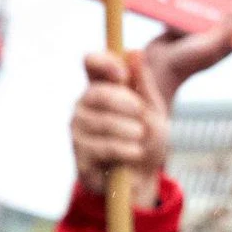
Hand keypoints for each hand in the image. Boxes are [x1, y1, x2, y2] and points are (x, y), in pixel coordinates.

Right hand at [68, 25, 231, 206]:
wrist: (144, 179)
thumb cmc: (146, 139)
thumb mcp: (152, 108)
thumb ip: (142, 82)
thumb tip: (133, 52)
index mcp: (101, 87)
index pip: (91, 63)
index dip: (104, 62)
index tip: (123, 75)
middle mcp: (84, 106)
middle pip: (95, 93)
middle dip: (124, 102)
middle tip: (141, 113)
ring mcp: (79, 132)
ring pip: (101, 121)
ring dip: (128, 129)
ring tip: (140, 137)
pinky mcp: (80, 156)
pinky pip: (102, 146)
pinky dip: (124, 149)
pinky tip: (134, 152)